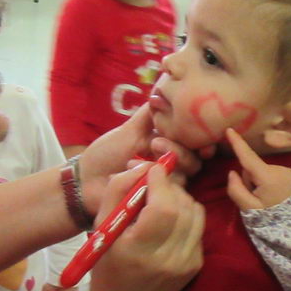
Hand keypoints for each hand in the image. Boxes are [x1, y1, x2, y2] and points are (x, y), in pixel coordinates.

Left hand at [78, 106, 210, 215]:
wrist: (88, 179)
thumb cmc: (108, 153)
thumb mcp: (130, 128)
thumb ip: (149, 113)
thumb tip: (165, 90)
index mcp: (169, 144)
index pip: (194, 140)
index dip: (201, 139)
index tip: (198, 137)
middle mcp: (172, 165)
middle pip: (195, 158)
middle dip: (179, 149)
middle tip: (154, 143)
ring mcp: (166, 184)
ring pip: (186, 176)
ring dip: (167, 165)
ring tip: (140, 160)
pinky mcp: (158, 201)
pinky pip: (170, 192)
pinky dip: (155, 181)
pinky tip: (136, 175)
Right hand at [86, 160, 203, 290]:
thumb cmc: (107, 265)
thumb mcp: (101, 226)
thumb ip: (118, 190)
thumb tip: (142, 165)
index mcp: (139, 251)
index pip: (163, 207)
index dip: (161, 182)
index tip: (152, 170)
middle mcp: (168, 259)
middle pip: (182, 206)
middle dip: (170, 187)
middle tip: (154, 186)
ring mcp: (186, 263)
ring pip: (195, 212)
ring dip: (180, 199)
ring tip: (161, 203)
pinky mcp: (197, 264)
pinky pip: (198, 226)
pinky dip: (186, 216)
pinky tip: (168, 223)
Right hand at [225, 128, 290, 209]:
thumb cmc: (273, 219)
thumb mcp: (250, 209)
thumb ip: (236, 190)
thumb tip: (232, 173)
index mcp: (268, 177)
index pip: (248, 157)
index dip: (237, 143)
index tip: (229, 130)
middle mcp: (279, 170)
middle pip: (253, 169)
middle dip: (250, 180)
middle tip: (255, 199)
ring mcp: (288, 172)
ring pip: (263, 172)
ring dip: (260, 183)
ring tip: (267, 200)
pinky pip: (273, 175)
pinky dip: (269, 183)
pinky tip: (275, 197)